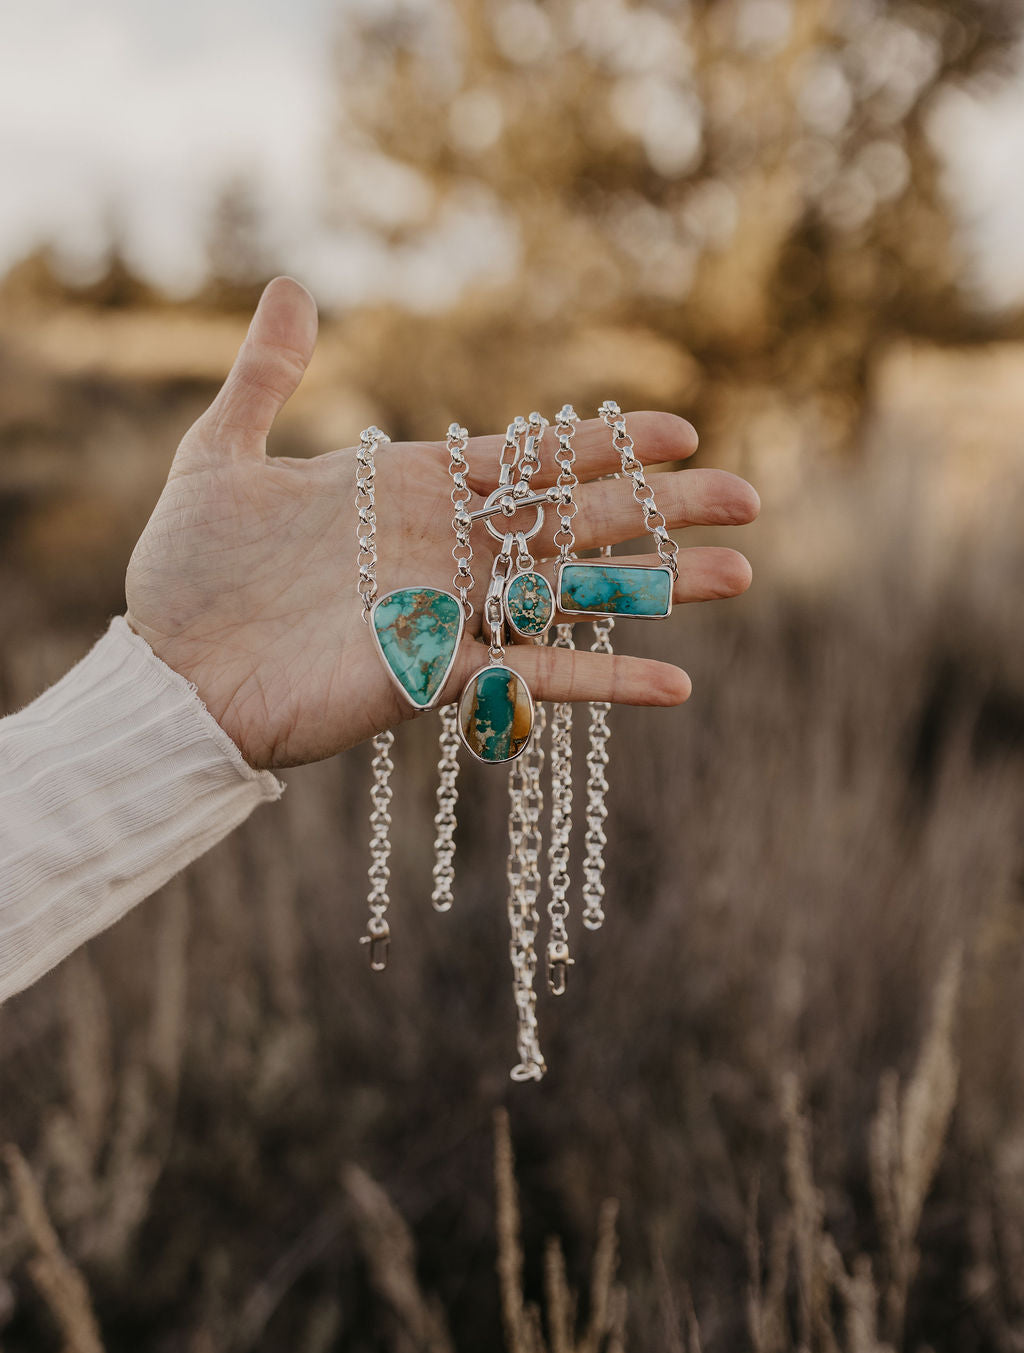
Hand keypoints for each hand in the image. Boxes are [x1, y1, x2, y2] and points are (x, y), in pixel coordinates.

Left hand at [125, 277, 758, 769]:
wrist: (167, 671)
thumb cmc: (189, 570)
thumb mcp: (221, 453)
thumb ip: (266, 376)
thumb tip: (289, 287)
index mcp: (412, 492)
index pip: (529, 459)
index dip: (603, 446)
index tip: (677, 430)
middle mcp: (447, 550)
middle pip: (575, 522)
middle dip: (661, 509)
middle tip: (745, 497)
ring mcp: (450, 613)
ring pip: (575, 592)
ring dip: (658, 586)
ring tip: (738, 574)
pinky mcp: (438, 673)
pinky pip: (538, 675)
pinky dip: (606, 679)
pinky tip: (676, 685)